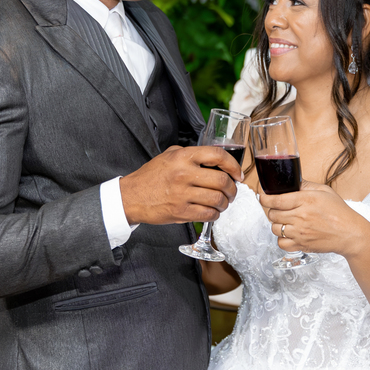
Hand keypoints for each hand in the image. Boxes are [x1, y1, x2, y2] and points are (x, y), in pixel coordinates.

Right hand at [120, 145, 240, 224]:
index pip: (217, 156)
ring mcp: (183, 194)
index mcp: (183, 157)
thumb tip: (214, 159)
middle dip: (232, 189)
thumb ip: (190, 154)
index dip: (233, 165)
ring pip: (218, 200)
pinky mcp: (181, 212)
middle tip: (232, 192)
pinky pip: (208, 214)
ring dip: (225, 203)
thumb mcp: (168, 156)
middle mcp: (184, 174)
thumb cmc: (150, 176)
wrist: (131, 196)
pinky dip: (215, 214)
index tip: (238, 174)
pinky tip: (212, 212)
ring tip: (223, 203)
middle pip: (222, 181)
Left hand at [259, 181, 365, 255]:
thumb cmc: (340, 212)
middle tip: (278, 208)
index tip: (262, 196)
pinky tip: (289, 233)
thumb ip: (306, 185)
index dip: (265, 198)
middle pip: (272, 214)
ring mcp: (300, 232)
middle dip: (272, 210)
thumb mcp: (324, 191)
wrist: (350, 233)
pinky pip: (281, 243)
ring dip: (277, 224)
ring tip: (285, 221)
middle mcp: (300, 217)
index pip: (275, 200)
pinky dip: (282, 239)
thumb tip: (291, 181)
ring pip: (275, 229)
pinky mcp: (302, 245)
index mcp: (305, 201)